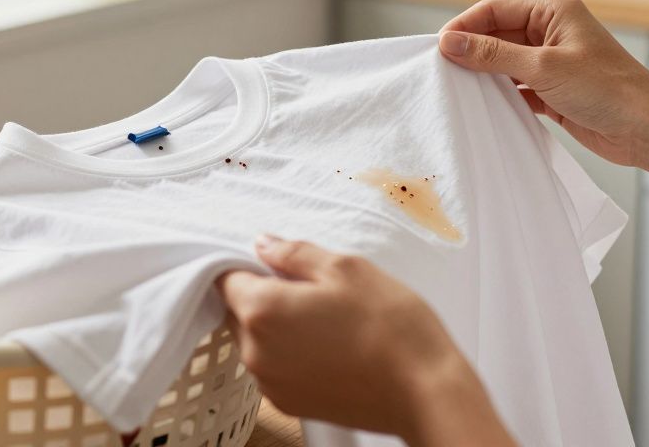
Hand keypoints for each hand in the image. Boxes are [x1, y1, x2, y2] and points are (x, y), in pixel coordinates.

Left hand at [217, 236, 513, 445]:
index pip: (226, 278)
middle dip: (265, 294)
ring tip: (329, 320)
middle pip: (238, 312)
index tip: (280, 262)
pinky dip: (292, 354)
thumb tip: (263, 244)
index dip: (250, 264)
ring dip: (279, 326)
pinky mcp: (289, 404)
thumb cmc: (388, 324)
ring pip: (257, 341)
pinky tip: (332, 346)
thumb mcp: (345, 268)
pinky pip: (275, 368)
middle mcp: (254, 352)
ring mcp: (270, 384)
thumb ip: (294, 253)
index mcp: (262, 310)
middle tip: (315, 289)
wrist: (422, 390)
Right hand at [439, 0, 648, 166]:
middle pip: (498, 34)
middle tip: (442, 70)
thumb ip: (493, 55)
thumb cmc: (608, 90)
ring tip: (457, 89)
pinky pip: (516, 86)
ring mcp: (553, 62)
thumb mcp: (543, 68)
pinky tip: (484, 105)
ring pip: (505, 62)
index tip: (439, 47)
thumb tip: (450, 43)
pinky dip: (500, 94)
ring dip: (484, 74)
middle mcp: (552, 31)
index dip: (466, 25)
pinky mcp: (554, 90)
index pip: (496, 9)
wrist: (647, 129)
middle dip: (472, 50)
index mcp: (554, 11)